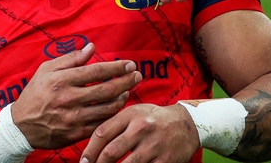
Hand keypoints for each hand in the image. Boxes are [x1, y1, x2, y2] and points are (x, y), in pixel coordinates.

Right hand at [11, 43, 141, 149]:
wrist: (21, 125)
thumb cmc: (34, 93)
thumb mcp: (46, 70)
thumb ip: (70, 58)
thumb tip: (91, 48)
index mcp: (61, 80)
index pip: (96, 72)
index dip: (116, 67)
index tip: (129, 64)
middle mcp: (68, 99)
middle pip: (106, 90)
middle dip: (126, 81)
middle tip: (137, 75)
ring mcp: (73, 118)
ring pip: (107, 108)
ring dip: (122, 98)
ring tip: (128, 90)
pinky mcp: (76, 133)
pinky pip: (101, 124)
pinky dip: (112, 115)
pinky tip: (117, 107)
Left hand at [80, 103, 199, 162]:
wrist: (187, 124)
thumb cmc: (154, 119)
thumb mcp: (134, 112)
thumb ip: (114, 124)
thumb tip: (92, 143)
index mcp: (130, 115)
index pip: (102, 133)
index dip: (89, 150)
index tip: (83, 161)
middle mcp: (141, 129)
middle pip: (111, 152)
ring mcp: (154, 146)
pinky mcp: (165, 160)